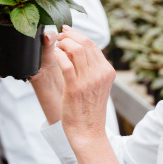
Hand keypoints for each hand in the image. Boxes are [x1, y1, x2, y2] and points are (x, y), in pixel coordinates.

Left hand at [54, 27, 115, 146]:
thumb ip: (92, 69)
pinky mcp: (75, 88)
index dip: (77, 34)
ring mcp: (88, 81)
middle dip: (69, 35)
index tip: (66, 31)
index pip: (92, 44)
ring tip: (56, 46)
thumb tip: (79, 49)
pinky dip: (59, 55)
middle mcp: (100, 74)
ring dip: (62, 44)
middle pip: (84, 43)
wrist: (88, 132)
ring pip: (75, 50)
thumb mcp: (97, 86)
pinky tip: (55, 55)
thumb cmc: (89, 110)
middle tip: (59, 36)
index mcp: (107, 71)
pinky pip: (66, 64)